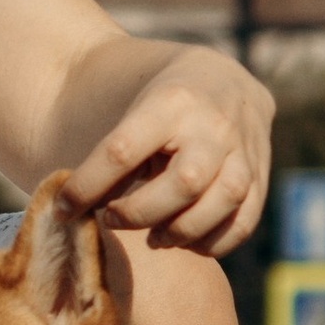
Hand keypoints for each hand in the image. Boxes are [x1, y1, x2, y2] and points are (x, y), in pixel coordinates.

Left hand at [63, 51, 275, 257]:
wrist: (224, 82)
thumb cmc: (163, 106)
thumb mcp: (135, 115)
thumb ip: (111, 159)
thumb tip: (71, 211)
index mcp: (170, 102)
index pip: (123, 150)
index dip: (88, 186)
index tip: (63, 210)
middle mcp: (213, 125)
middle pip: (183, 182)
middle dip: (140, 213)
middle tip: (113, 219)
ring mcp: (244, 150)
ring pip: (222, 201)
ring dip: (181, 231)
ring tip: (154, 238)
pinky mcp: (261, 176)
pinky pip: (244, 220)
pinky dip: (213, 243)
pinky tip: (186, 242)